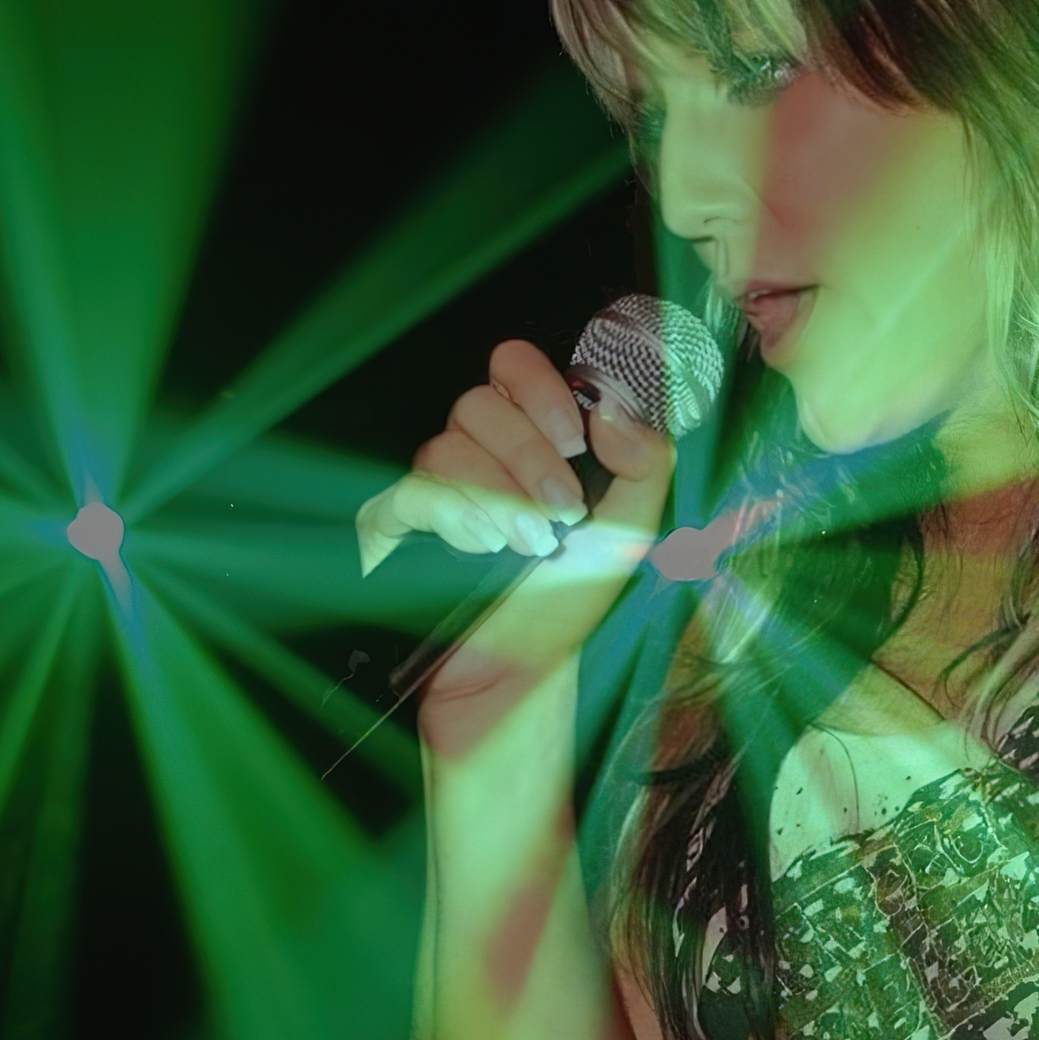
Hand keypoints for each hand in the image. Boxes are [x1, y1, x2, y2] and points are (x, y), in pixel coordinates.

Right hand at [356, 340, 673, 722]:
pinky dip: (453, 516)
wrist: (520, 671)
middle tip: (561, 510)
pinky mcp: (393, 525)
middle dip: (529, 457)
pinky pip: (409, 492)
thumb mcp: (629, 531)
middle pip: (477, 403)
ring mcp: (430, 487)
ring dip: (498, 496)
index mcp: (527, 439)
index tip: (575, 441)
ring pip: (444, 445)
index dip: (541, 390)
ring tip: (527, 544)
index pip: (513, 368)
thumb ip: (645, 461)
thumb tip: (613, 410)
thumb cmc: (565, 602)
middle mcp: (475, 453)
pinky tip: (482, 547)